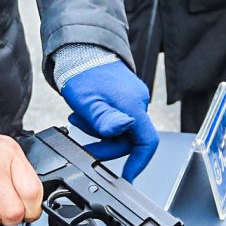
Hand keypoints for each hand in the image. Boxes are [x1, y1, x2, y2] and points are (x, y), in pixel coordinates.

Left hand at [60, 61, 159, 178]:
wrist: (79, 49)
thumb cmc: (82, 72)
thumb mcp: (88, 101)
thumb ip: (105, 119)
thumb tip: (121, 129)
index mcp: (133, 105)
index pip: (147, 142)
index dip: (139, 163)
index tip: (127, 177)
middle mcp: (137, 102)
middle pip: (129, 139)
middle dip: (105, 144)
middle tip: (84, 143)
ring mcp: (131, 98)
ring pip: (120, 130)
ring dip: (98, 131)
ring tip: (78, 119)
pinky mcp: (123, 96)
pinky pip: (116, 118)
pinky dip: (99, 121)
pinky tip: (85, 113)